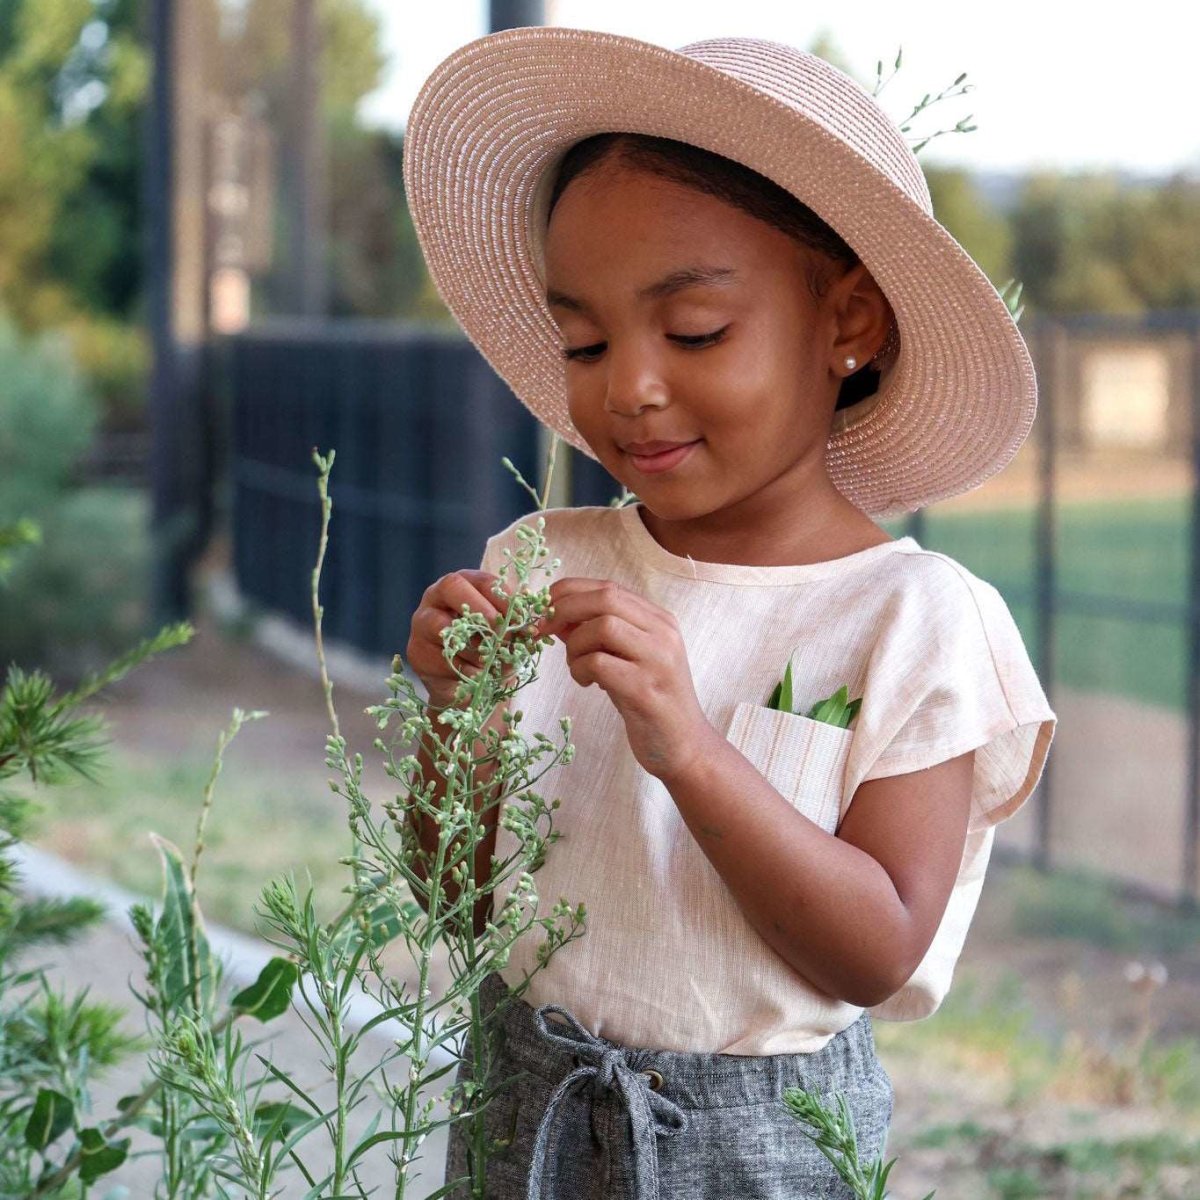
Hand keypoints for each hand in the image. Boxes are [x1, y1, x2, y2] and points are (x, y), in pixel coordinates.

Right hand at [406, 569, 531, 708]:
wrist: (466, 683)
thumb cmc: (489, 648)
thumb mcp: (506, 633)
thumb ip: (516, 622)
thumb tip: (534, 620)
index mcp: (464, 584)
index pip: (484, 581)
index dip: (505, 598)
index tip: (522, 619)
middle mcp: (437, 596)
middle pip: (452, 586)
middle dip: (481, 609)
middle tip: (502, 632)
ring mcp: (422, 622)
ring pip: (446, 626)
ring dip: (476, 647)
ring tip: (493, 661)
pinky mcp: (417, 652)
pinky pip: (442, 658)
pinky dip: (465, 669)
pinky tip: (478, 676)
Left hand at [536, 577, 715, 781]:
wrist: (684, 746)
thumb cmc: (648, 701)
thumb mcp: (624, 659)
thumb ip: (597, 634)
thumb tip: (554, 613)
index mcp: (659, 620)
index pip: (608, 587)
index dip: (569, 591)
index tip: (543, 609)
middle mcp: (663, 633)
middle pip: (606, 597)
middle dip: (564, 609)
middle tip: (542, 631)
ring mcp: (658, 660)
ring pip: (602, 626)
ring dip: (575, 645)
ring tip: (576, 667)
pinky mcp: (646, 690)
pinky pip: (600, 663)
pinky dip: (580, 669)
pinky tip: (585, 683)